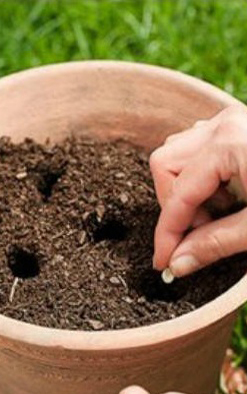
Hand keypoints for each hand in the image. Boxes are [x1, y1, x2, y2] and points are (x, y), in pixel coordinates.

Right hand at [150, 104, 246, 275]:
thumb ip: (215, 244)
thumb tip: (176, 264)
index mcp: (230, 143)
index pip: (179, 195)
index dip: (167, 234)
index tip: (164, 263)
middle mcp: (226, 124)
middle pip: (165, 163)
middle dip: (175, 202)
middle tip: (201, 230)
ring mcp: (233, 120)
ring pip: (179, 151)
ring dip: (188, 186)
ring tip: (222, 210)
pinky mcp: (241, 125)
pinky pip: (200, 144)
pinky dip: (203, 172)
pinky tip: (230, 192)